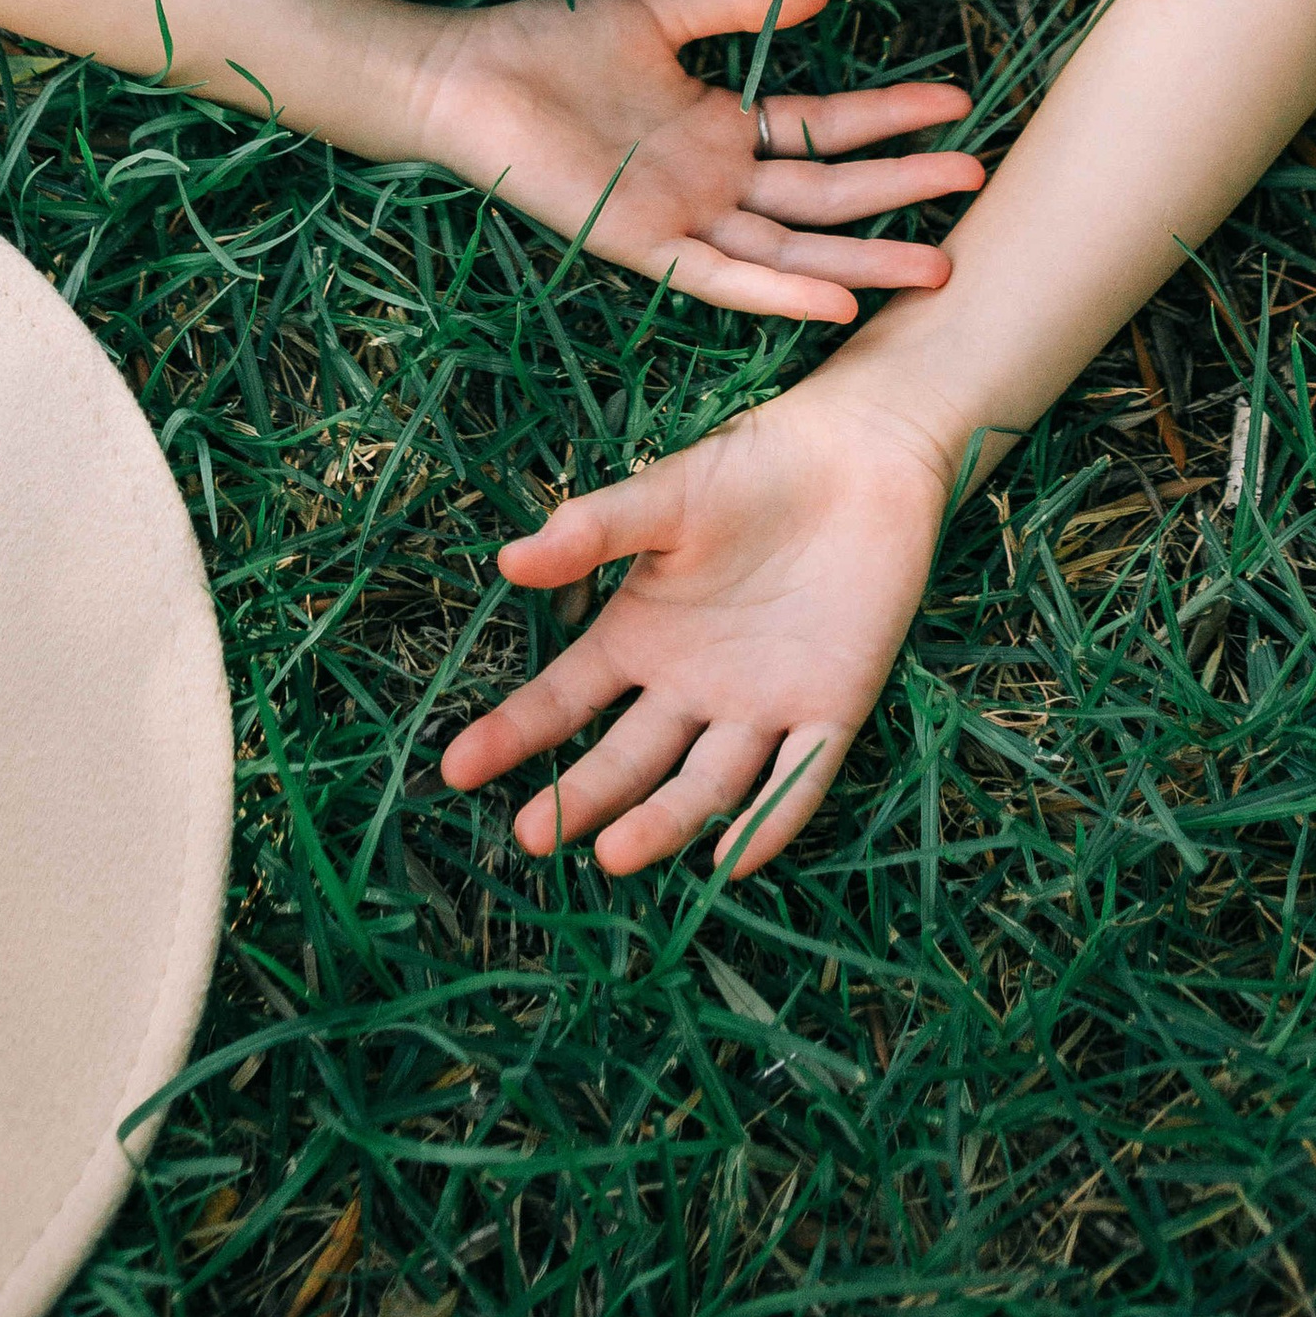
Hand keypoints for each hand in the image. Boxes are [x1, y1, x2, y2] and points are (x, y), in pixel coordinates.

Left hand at [399, 0, 982, 317]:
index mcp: (718, 129)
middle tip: (980, 180)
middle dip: (901, 188)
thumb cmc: (546, 45)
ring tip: (941, 261)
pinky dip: (778, 291)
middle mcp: (712, 182)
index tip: (957, 102)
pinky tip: (837, 302)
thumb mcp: (657, 14)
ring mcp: (682, 217)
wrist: (464, 74)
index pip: (823, 127)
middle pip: (825, 191)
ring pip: (791, 244)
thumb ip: (735, 4)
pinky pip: (720, 276)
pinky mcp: (640, 243)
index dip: (889, 119)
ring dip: (863, 257)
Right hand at [439, 379, 960, 875]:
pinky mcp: (831, 710)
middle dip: (580, 798)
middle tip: (532, 839)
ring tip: (615, 855)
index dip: (512, 735)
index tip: (455, 769)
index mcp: (639, 635)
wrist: (860, 457)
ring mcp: (759, 706)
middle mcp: (690, 687)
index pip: (564, 700)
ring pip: (705, 782)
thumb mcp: (665, 497)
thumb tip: (508, 562)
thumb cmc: (751, 470)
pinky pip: (798, 778)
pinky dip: (769, 819)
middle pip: (628, 758)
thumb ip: (592, 533)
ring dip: (663, 822)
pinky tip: (731, 859)